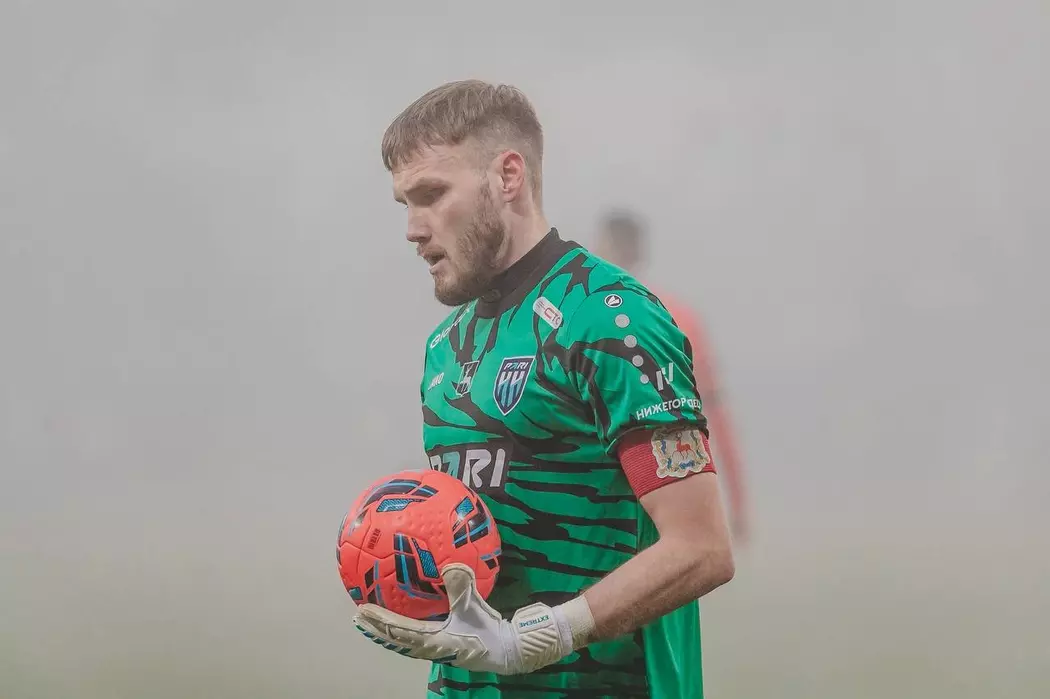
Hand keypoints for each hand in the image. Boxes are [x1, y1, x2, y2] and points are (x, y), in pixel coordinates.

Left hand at [352, 563, 573, 674]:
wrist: (506, 652)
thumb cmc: (488, 631)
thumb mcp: (474, 606)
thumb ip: (461, 585)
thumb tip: (449, 565)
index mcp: (432, 640)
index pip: (398, 630)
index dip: (379, 620)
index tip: (362, 610)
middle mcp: (428, 647)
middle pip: (394, 640)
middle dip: (375, 629)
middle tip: (357, 618)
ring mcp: (434, 649)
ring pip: (402, 642)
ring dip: (385, 632)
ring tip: (371, 623)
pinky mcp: (441, 647)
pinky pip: (413, 640)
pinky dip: (400, 632)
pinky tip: (400, 623)